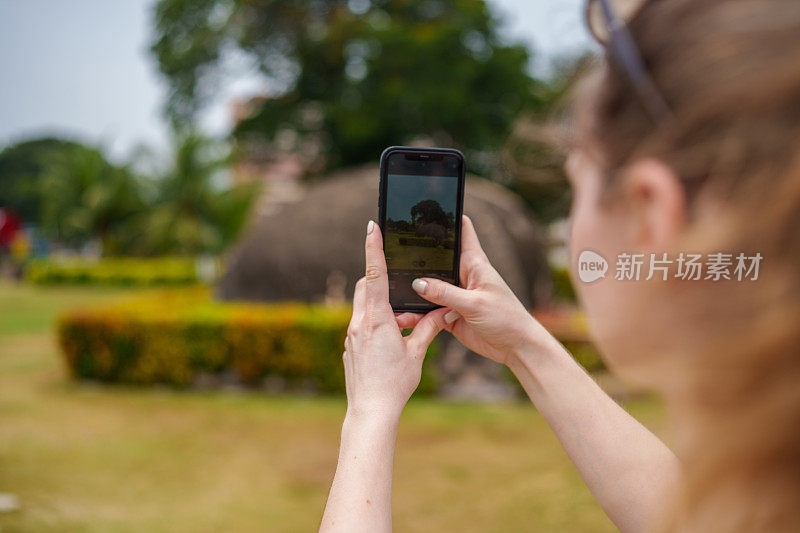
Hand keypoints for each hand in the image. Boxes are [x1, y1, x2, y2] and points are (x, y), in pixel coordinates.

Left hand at [343, 221, 448, 422]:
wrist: (370, 411)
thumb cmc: (395, 383)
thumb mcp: (416, 353)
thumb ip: (428, 328)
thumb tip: (443, 310)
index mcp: (377, 319)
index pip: (374, 274)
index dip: (374, 248)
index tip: (371, 227)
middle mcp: (359, 323)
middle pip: (365, 287)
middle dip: (378, 279)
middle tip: (397, 283)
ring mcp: (350, 336)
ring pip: (362, 307)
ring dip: (378, 305)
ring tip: (398, 322)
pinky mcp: (349, 348)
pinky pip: (360, 326)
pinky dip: (373, 324)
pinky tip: (387, 343)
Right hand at [397, 215, 542, 365]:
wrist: (516, 348)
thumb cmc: (507, 319)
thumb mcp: (475, 304)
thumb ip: (446, 293)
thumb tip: (417, 283)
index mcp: (475, 263)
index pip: (462, 231)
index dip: (448, 217)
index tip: (429, 206)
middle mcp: (463, 276)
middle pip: (436, 260)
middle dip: (417, 258)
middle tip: (393, 252)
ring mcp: (455, 295)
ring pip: (428, 287)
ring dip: (414, 291)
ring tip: (393, 290)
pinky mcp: (449, 314)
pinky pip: (428, 310)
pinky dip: (416, 313)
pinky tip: (403, 316)